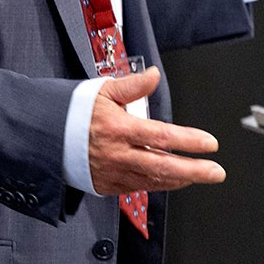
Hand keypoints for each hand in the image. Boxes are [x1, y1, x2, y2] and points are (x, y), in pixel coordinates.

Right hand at [87, 68, 225, 195]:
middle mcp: (117, 154)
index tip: (210, 144)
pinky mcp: (106, 185)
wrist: (46, 137)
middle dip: (195, 171)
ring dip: (180, 180)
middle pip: (163, 167)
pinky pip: (138, 188)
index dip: (189, 141)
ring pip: (153, 181)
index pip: (162, 137)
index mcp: (119, 129)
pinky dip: (159, 184)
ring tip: (200, 175)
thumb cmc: (74, 112)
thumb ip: (133, 85)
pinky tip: (173, 180)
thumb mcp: (103, 91)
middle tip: (217, 172)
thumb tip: (154, 75)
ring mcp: (112, 172)